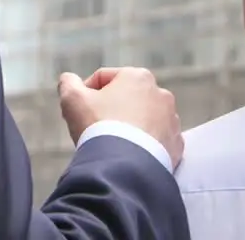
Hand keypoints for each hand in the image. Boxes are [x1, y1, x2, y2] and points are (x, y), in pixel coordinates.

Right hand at [56, 66, 183, 168]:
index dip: (86, 93)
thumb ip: (68, 84)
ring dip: (129, 128)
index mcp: (138, 77)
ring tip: (113, 145)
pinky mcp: (176, 146)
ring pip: (143, 120)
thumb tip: (68, 79)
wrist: (125, 168)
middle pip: (126, 99)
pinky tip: (129, 156)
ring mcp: (172, 121)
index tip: (78, 111)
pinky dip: (144, 146)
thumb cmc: (98, 126)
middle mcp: (161, 94)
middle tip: (94, 129)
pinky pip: (155, 142)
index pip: (104, 79)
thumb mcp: (73, 99)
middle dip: (110, 111)